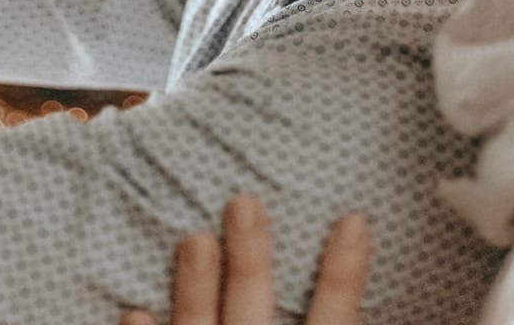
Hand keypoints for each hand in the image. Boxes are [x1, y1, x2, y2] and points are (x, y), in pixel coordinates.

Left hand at [120, 196, 370, 324]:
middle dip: (250, 259)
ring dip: (194, 288)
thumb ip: (330, 323)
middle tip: (243, 201)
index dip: (344, 275)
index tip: (353, 219)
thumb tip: (378, 288)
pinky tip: (135, 312)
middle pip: (254, 313)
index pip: (335, 323)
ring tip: (192, 238)